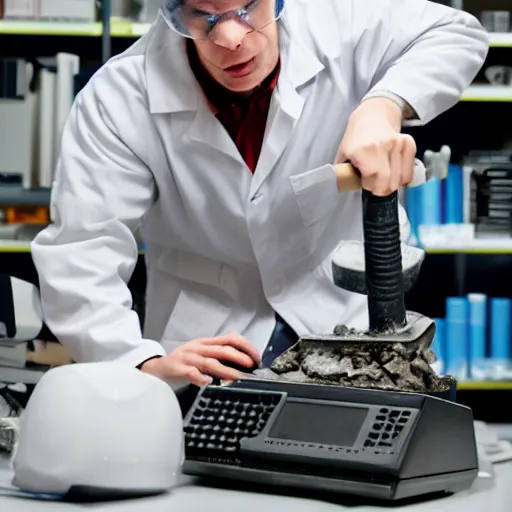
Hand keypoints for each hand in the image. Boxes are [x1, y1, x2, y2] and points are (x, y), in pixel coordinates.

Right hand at [140, 333, 259, 386]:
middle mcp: (198, 348)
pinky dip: (199, 377)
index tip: (256, 357)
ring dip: (224, 369)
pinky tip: (206, 382)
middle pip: (222, 349)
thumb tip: (243, 363)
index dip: (245, 346)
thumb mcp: (201, 354)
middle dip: (239, 356)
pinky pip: (189, 372)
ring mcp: (187, 357)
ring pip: (209, 361)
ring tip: (236, 376)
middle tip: (251, 365)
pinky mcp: (176, 368)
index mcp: (206, 343)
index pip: (230, 338)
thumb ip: (218, 356)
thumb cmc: (182, 362)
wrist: (154, 367)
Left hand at [335, 97, 416, 195]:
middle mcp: (381, 146)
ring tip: (383, 178)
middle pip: (388, 182)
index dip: (369, 186)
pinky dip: (402, 178)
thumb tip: (345, 189)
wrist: (372, 117)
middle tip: (375, 186)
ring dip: (391, 184)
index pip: (373, 180)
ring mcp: (397, 143)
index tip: (365, 183)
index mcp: (362, 151)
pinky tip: (394, 174)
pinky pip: (409, 172)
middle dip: (381, 189)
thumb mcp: (342, 156)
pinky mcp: (408, 143)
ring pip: (399, 179)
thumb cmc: (355, 140)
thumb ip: (342, 174)